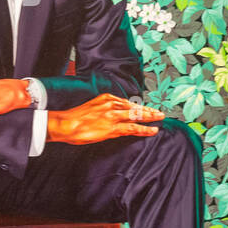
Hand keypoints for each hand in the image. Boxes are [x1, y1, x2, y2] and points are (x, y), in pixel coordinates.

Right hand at [47, 94, 163, 144]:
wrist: (66, 124)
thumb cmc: (74, 118)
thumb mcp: (90, 107)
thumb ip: (102, 108)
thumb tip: (108, 115)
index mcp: (106, 98)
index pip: (127, 102)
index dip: (138, 106)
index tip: (146, 108)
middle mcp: (112, 104)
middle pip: (135, 107)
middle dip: (148, 110)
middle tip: (160, 112)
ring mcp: (113, 116)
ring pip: (137, 116)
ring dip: (150, 117)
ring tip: (160, 119)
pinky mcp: (113, 127)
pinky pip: (133, 128)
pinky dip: (145, 129)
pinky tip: (153, 130)